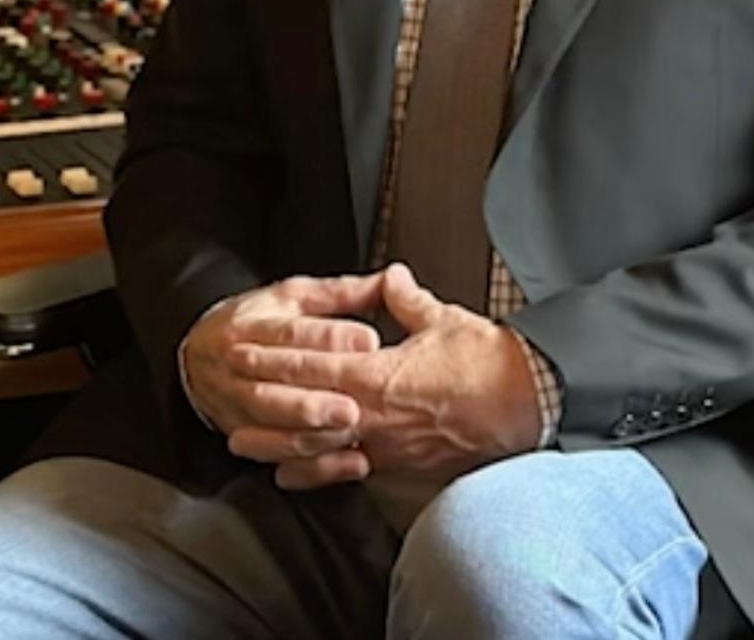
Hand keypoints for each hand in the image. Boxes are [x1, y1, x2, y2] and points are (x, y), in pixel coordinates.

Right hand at [182, 273, 385, 483]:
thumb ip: (341, 293)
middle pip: (275, 382)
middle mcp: (238, 364)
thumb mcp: (292, 297)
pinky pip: (274, 454)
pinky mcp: (243, 432)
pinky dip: (311, 464)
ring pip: (270, 421)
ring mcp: (236, 402)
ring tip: (347, 432)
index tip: (368, 342)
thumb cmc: (253, 323)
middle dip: (314, 397)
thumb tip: (391, 280)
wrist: (197, 356)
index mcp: (251, 324)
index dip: (328, 337)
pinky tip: (342, 461)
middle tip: (355, 404)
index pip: (289, 331)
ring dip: (309, 431)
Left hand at [231, 263, 541, 490]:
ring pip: (318, 447)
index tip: (244, 349)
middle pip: (305, 408)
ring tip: (242, 442)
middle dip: (263, 401)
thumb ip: (406, 300)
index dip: (275, 356)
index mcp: (380, 373)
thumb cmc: (488, 363)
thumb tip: (390, 278)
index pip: (314, 363)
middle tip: (226, 394)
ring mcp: (387, 444)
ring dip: (277, 443)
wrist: (527, 406)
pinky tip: (291, 476)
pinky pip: (347, 470)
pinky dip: (315, 473)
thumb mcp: (442, 319)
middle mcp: (376, 414)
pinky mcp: (401, 466)